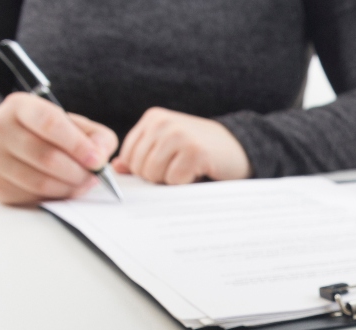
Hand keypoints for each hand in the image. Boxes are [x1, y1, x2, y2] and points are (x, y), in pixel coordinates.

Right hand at [0, 92, 117, 205]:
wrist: (11, 146)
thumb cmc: (49, 134)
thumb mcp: (75, 126)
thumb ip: (97, 137)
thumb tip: (100, 157)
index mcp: (19, 106)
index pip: (50, 123)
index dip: (78, 145)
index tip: (97, 161)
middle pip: (46, 157)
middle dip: (78, 172)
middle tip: (94, 176)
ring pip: (40, 182)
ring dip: (69, 187)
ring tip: (82, 183)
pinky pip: (32, 197)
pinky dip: (55, 197)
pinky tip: (63, 188)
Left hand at [113, 107, 251, 184]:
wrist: (240, 147)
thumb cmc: (201, 150)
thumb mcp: (168, 147)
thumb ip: (141, 155)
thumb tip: (115, 169)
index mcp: (153, 119)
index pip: (128, 156)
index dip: (142, 170)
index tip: (164, 167)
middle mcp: (163, 123)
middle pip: (139, 167)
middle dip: (157, 177)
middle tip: (178, 169)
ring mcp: (178, 136)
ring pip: (153, 175)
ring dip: (171, 180)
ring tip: (187, 169)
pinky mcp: (194, 151)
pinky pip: (174, 180)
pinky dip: (185, 183)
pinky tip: (198, 172)